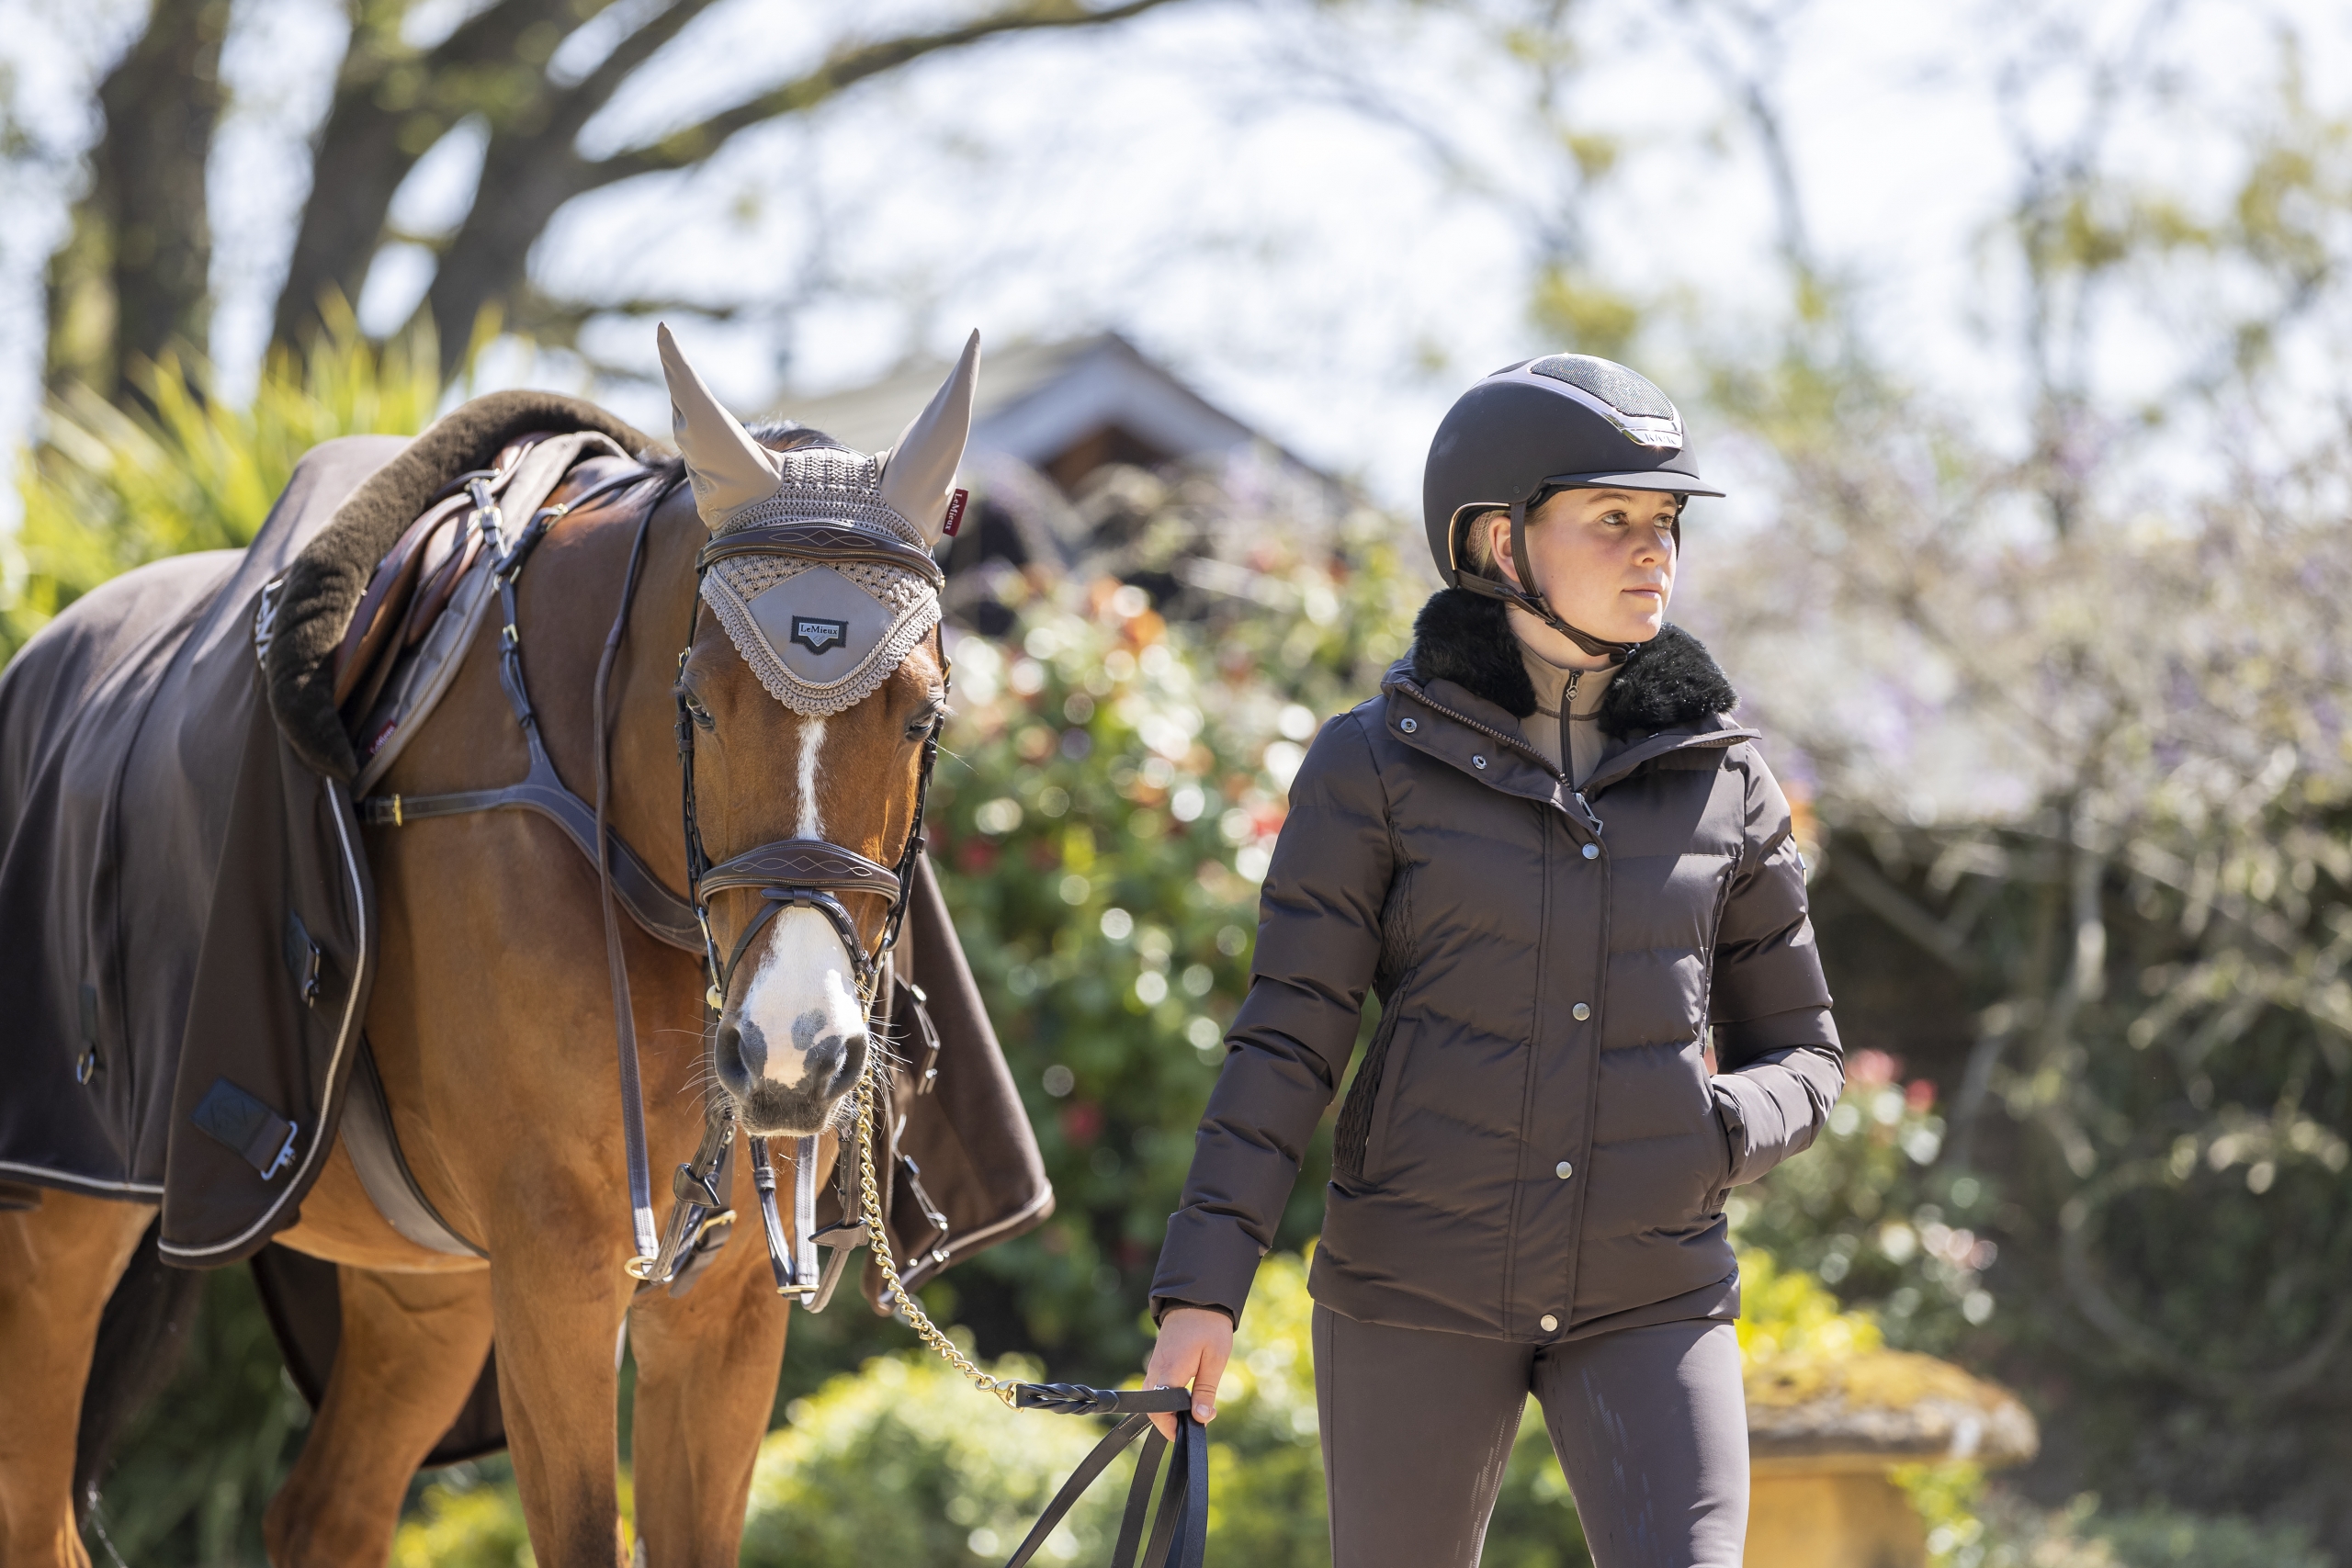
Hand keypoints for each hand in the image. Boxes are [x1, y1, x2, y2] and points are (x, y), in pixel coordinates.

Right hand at [1142, 1306, 1232, 1439]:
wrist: (1197, 1299)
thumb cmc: (1209, 1327)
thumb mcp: (1214, 1360)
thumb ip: (1206, 1391)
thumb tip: (1201, 1419)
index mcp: (1169, 1371)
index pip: (1160, 1410)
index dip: (1172, 1427)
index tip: (1191, 1433)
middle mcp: (1156, 1371)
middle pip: (1154, 1409)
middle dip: (1170, 1423)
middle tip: (1193, 1428)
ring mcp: (1154, 1366)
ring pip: (1153, 1399)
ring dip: (1168, 1412)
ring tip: (1190, 1416)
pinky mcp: (1158, 1362)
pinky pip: (1156, 1388)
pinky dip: (1167, 1399)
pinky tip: (1184, 1400)